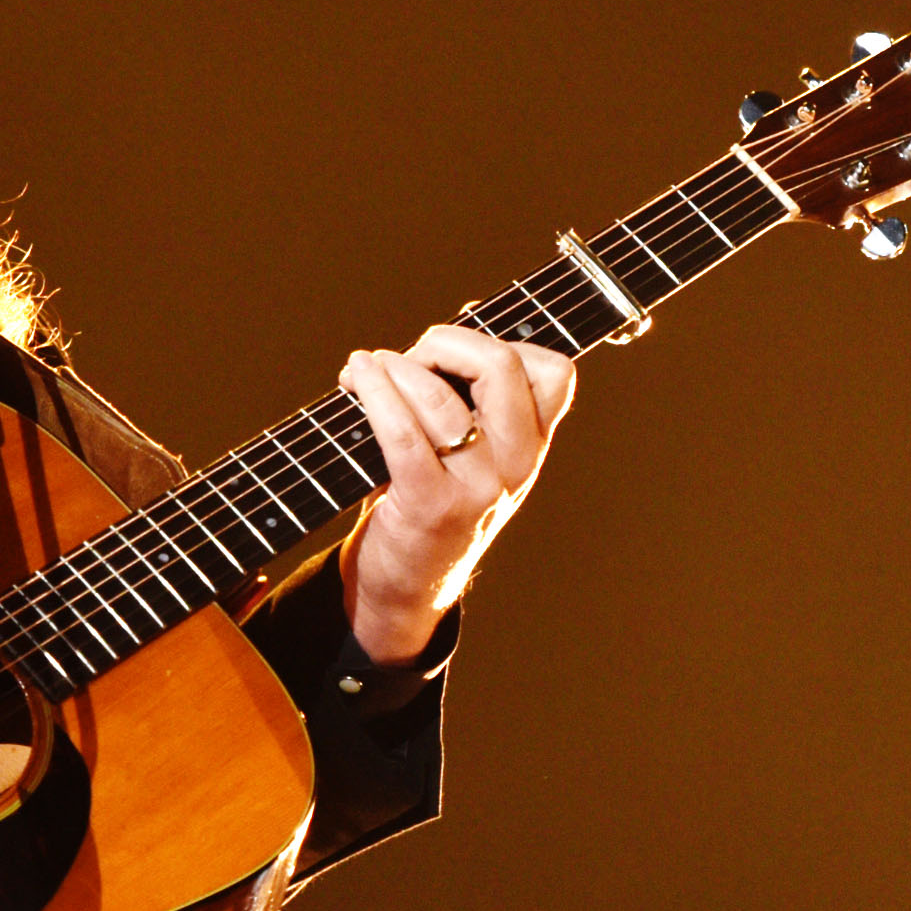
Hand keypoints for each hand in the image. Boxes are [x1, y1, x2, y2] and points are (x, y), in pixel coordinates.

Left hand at [336, 326, 577, 663]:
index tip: (455, 350)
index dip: (503, 341)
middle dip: (446, 342)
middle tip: (411, 355)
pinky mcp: (430, 505)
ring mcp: (478, 488)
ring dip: (393, 368)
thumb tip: (456, 324)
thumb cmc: (426, 499)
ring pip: (440, 398)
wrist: (405, 586)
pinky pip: (402, 433)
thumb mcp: (471, 451)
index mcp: (532, 446)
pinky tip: (355, 379)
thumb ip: (472, 397)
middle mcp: (516, 466)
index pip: (555, 373)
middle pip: (502, 368)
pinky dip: (373, 394)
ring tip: (367, 369)